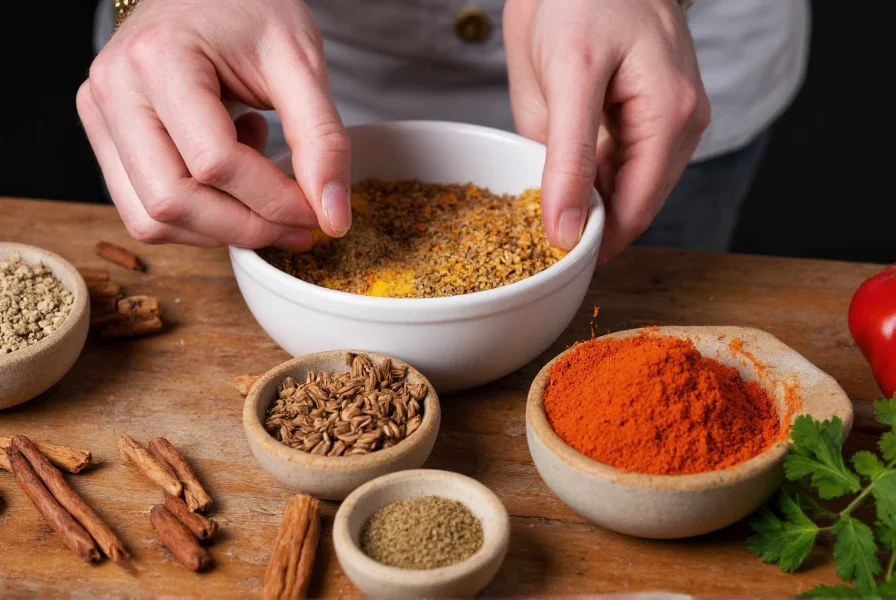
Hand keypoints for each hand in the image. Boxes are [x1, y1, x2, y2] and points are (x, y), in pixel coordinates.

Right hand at [77, 0, 351, 249]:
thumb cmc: (250, 8)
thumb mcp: (300, 62)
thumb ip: (322, 141)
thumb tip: (334, 217)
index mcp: (159, 59)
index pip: (214, 162)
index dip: (274, 200)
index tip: (319, 212)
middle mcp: (114, 91)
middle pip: (172, 201)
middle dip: (247, 228)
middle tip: (299, 225)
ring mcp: (101, 117)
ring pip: (151, 219)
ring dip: (220, 229)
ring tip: (262, 185)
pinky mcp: (106, 138)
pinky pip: (144, 210)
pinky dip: (197, 215)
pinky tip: (229, 173)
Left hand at [503, 0, 709, 259]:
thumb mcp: (565, 80)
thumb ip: (566, 160)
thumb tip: (564, 228)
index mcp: (667, 115)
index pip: (635, 209)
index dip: (596, 243)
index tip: (555, 264)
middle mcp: (684, 119)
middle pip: (639, 203)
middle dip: (595, 226)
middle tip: (543, 240)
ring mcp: (679, 113)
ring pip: (635, 185)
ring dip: (597, 201)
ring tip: (551, 201)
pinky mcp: (666, 110)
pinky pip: (634, 161)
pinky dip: (602, 174)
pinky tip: (572, 170)